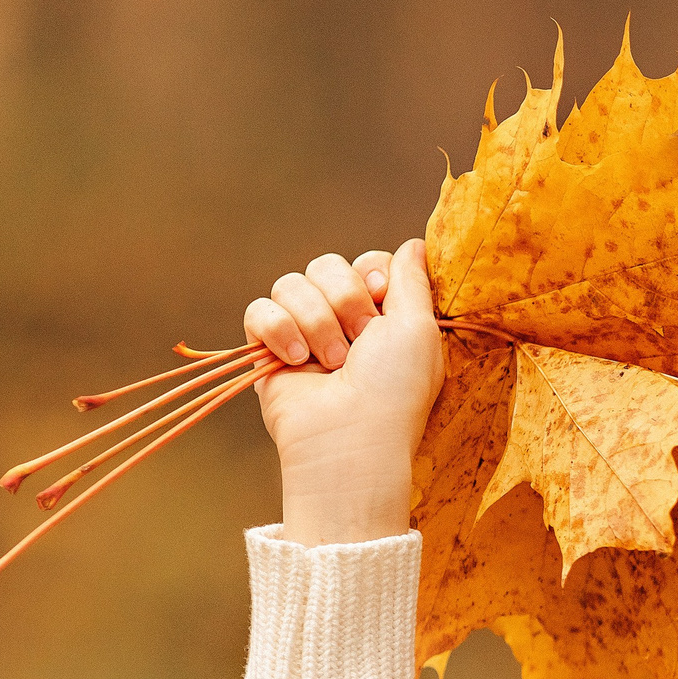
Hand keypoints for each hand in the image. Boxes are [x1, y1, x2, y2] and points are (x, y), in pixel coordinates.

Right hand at [245, 239, 443, 545]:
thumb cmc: (395, 387)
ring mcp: (303, 332)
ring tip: (330, 362)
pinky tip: (295, 359)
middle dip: (344, 299)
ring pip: (291, 283)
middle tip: (359, 341)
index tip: (382, 300)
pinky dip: (277, 330)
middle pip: (327, 265)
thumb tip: (414, 243)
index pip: (367, 262)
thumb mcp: (419, 327)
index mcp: (383, 315)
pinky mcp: (267, 349)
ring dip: (315, 321)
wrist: (350, 435)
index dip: (371, 275)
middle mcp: (343, 320)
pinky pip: (258, 309)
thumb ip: (413, 280)